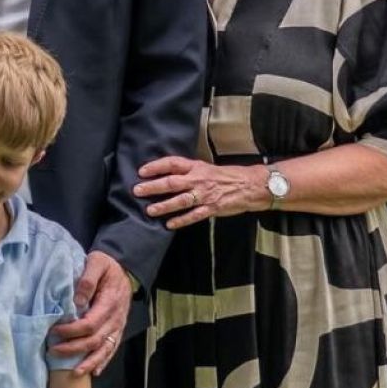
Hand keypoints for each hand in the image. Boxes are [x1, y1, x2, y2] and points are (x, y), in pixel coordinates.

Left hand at [49, 251, 130, 376]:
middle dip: (74, 348)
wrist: (124, 271)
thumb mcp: (97, 263)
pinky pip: (112, 349)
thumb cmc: (106, 266)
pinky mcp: (118, 331)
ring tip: (74, 373)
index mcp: (109, 303)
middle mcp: (115, 319)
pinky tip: (93, 372)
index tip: (55, 331)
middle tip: (54, 351)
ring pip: (104, 349)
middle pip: (94, 340)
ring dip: (89, 362)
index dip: (72, 330)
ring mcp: (118, 327)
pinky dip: (103, 362)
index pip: (90, 323)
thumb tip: (77, 300)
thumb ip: (87, 280)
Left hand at [134, 156, 266, 228]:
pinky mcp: (212, 208)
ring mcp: (205, 195)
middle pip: (172, 182)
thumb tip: (166, 174)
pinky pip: (194, 215)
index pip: (172, 163)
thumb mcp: (205, 168)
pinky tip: (169, 224)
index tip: (141, 171)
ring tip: (149, 210)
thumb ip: (188, 171)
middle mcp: (198, 179)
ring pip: (181, 200)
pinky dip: (181, 220)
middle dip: (154, 187)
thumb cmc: (226, 176)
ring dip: (164, 205)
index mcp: (196, 167)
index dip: (156, 166)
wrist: (249, 185)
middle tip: (138, 190)